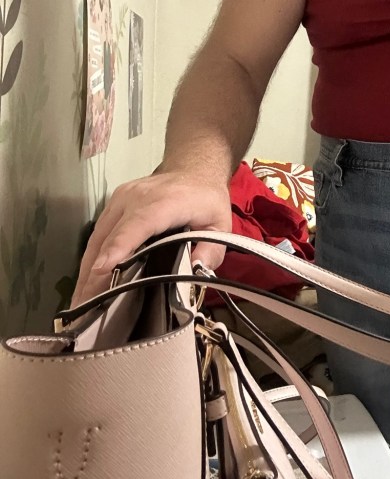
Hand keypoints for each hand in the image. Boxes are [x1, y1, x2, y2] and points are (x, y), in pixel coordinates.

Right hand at [72, 171, 232, 306]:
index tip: (101, 272)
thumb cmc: (205, 199)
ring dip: (87, 271)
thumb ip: (212, 249)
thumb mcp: (220, 223)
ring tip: (81, 303)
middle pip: (109, 237)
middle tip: (84, 308)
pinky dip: (92, 260)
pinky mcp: (113, 205)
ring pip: (98, 238)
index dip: (118, 249)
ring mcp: (120, 200)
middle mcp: (135, 198)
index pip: (136, 226)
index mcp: (163, 202)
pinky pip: (99, 234)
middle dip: (94, 274)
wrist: (193, 169)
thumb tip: (196, 270)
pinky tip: (88, 283)